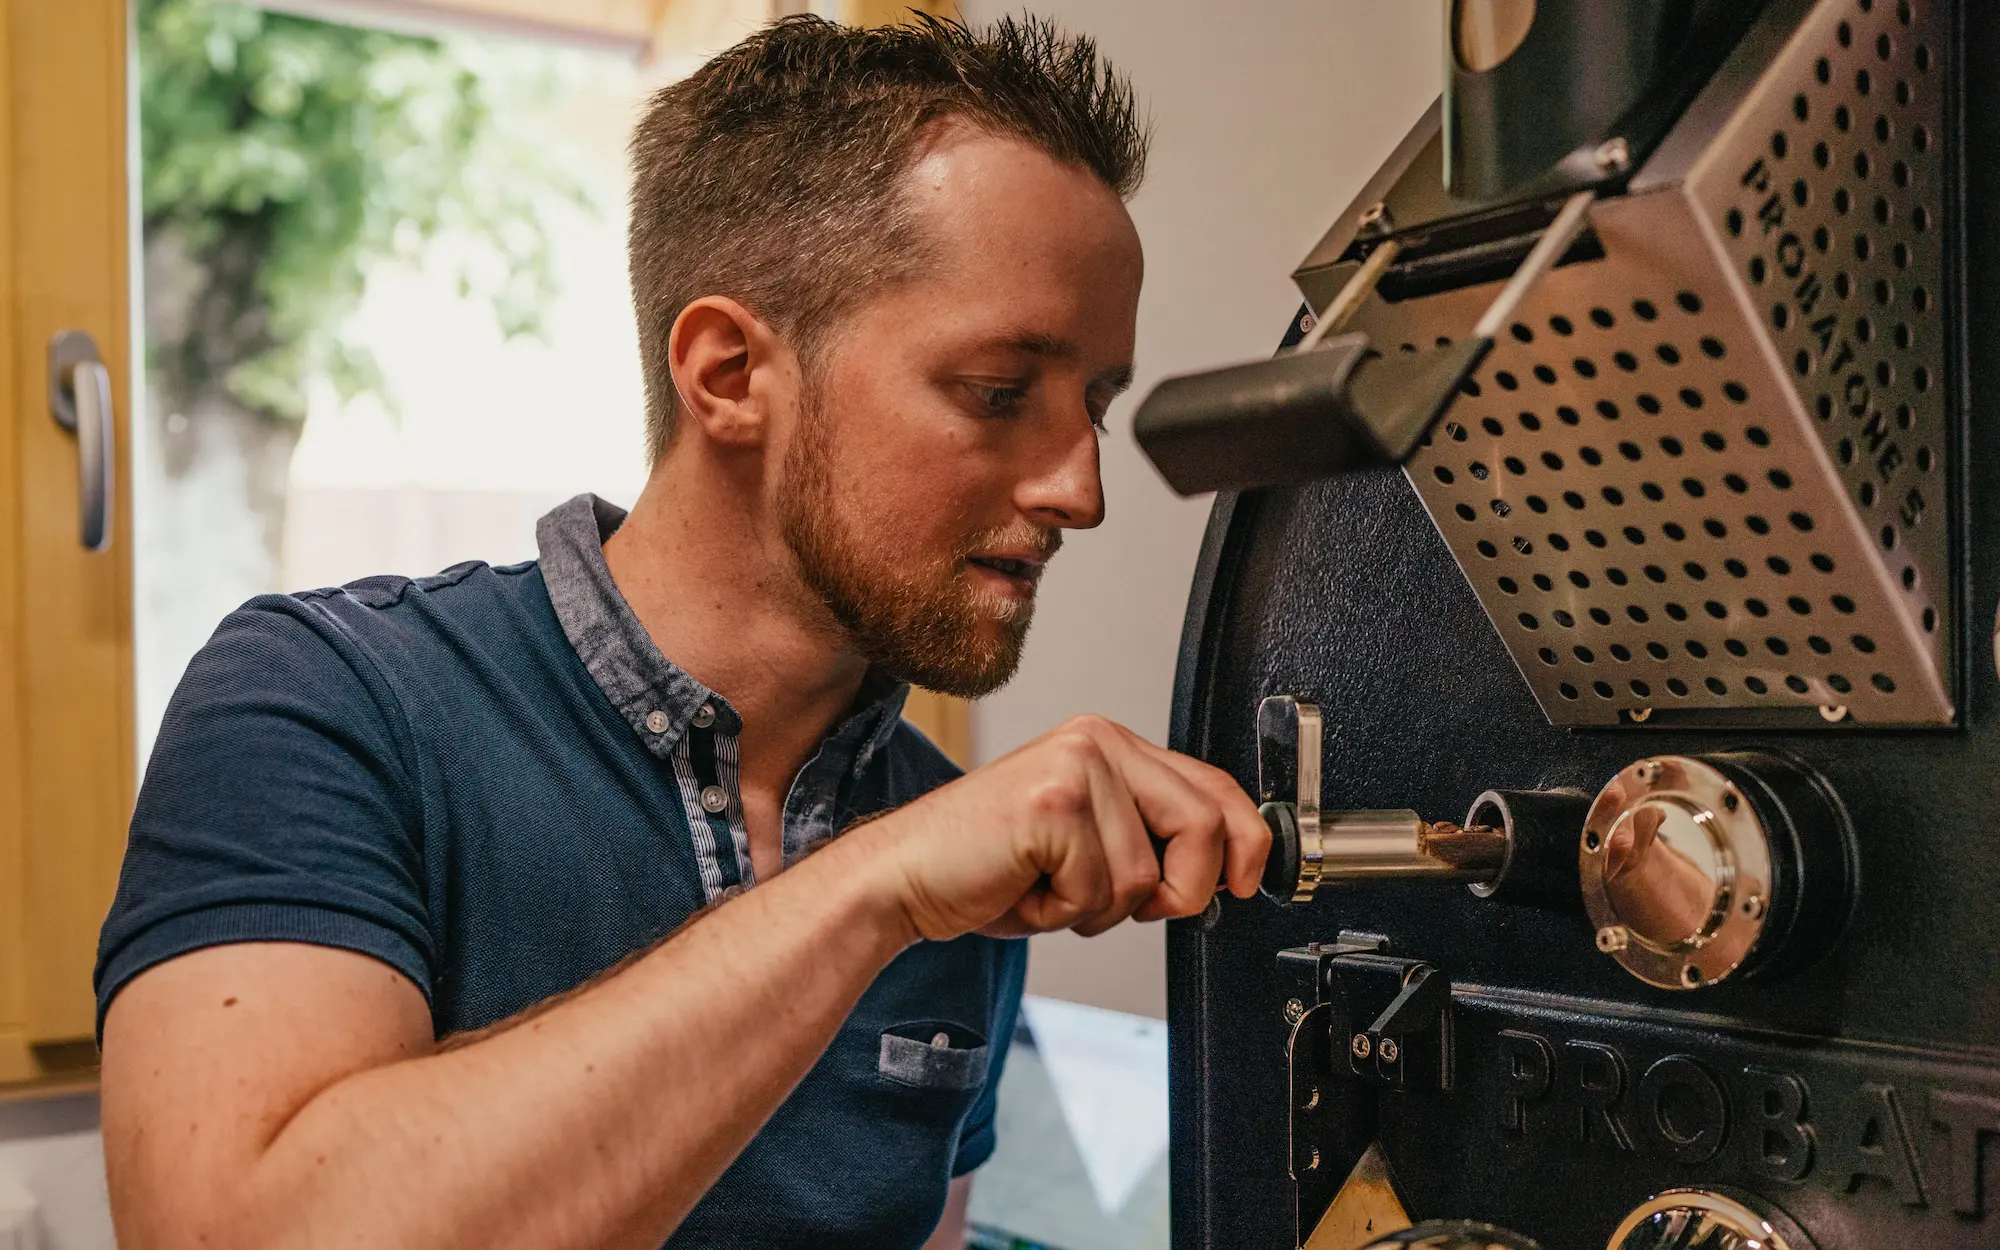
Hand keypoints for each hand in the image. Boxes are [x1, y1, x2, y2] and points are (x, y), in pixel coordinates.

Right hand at [855, 714, 1270, 942]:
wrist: (903, 878)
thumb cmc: (989, 870)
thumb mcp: (1087, 847)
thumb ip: (1145, 840)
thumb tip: (1223, 870)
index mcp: (1108, 744)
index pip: (1212, 785)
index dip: (1247, 841)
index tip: (1247, 883)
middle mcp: (1096, 742)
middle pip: (1203, 825)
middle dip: (1184, 889)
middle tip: (1136, 909)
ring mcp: (1075, 768)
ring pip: (1147, 875)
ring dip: (1099, 910)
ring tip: (1048, 889)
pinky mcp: (1053, 805)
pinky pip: (1098, 891)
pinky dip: (1062, 913)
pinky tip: (1024, 890)